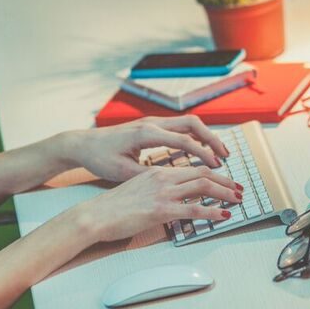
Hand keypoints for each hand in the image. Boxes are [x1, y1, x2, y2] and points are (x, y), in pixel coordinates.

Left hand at [62, 116, 229, 182]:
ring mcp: (152, 123)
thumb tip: (172, 185)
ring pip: (187, 123)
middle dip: (211, 139)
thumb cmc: (100, 158)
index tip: (217, 166)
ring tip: (219, 153)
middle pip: (192, 124)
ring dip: (205, 136)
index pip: (183, 140)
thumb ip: (148, 176)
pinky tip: (200, 151)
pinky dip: (193, 137)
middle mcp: (152, 124)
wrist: (83, 144)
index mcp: (146, 133)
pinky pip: (178, 128)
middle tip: (225, 156)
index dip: (203, 153)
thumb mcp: (122, 172)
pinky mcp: (150, 127)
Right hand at [80, 165, 241, 242]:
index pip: (193, 167)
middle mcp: (162, 178)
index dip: (213, 173)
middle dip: (225, 181)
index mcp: (157, 172)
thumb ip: (155, 189)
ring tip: (237, 200)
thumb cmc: (112, 206)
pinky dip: (213, 212)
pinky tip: (223, 215)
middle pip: (203, 173)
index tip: (225, 180)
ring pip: (203, 187)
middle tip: (239, 189)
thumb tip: (170, 197)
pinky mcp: (161, 211)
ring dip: (225, 193)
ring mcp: (162, 193)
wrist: (95, 215)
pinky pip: (194, 210)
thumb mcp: (136, 189)